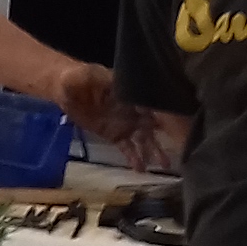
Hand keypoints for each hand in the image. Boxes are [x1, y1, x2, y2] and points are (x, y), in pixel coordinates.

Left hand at [48, 62, 167, 169]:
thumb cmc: (78, 77)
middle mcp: (134, 109)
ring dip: (153, 151)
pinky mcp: (115, 135)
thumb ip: (102, 80)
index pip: (152, 102)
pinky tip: (141, 170)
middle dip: (168, 134)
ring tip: (164, 166)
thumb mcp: (88, 76)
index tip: (179, 123)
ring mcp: (126, 123)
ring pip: (143, 139)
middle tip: (182, 147)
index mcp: (131, 93)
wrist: (64, 89)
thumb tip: (117, 81)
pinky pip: (127, 148)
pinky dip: (134, 158)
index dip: (165, 112)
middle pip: (155, 123)